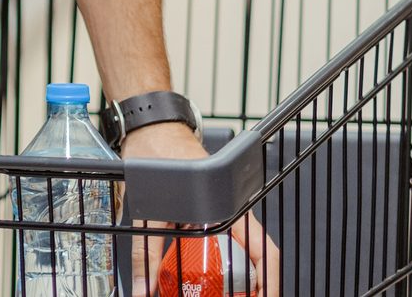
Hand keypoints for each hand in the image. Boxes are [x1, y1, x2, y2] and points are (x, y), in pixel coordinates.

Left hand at [121, 125, 282, 295]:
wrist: (149, 131)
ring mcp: (223, 211)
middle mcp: (231, 209)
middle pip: (254, 256)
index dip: (268, 280)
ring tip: (223, 294)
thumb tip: (144, 288)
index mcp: (227, 207)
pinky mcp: (211, 213)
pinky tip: (210, 278)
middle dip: (251, 285)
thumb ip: (144, 254)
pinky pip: (225, 243)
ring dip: (236, 276)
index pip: (262, 250)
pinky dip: (222, 264)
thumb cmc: (156, 158)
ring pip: (241, 251)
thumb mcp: (146, 212)